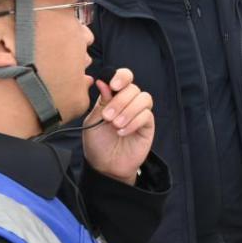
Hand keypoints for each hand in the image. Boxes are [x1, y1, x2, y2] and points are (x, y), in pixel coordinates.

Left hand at [83, 68, 154, 185]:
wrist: (105, 165)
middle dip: (120, 101)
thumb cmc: (97, 143)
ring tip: (115, 125)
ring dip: (128, 110)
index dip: (121, 77)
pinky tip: (122, 132)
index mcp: (114, 97)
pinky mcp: (148, 126)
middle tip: (107, 117)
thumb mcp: (93, 120)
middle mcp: (129, 102)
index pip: (124, 77)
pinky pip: (146, 116)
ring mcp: (140, 113)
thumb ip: (101, 102)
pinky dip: (133, 123)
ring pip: (144, 99)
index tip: (113, 85)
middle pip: (133, 88)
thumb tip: (103, 81)